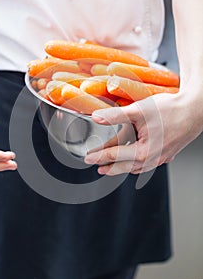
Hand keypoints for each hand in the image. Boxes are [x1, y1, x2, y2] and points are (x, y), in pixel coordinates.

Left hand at [85, 91, 202, 174]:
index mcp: (143, 152)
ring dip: (122, 166)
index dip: (98, 156)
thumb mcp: (138, 111)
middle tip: (97, 168)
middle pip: (125, 166)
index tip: (87, 158)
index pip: (114, 156)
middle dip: (109, 167)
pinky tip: (134, 160)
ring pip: (136, 166)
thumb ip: (115, 116)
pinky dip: (136, 163)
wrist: (195, 110)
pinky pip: (147, 163)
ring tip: (113, 166)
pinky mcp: (167, 153)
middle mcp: (152, 159)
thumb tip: (96, 118)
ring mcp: (161, 158)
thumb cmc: (171, 110)